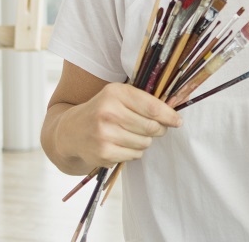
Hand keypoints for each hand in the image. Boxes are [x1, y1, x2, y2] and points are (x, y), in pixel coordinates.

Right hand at [56, 81, 182, 168]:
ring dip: (145, 141)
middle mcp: (108, 112)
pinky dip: (134, 151)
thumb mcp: (119, 95)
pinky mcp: (103, 153)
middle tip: (157, 129)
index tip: (178, 121)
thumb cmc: (103, 109)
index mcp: (115, 93)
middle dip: (159, 129)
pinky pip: (134, 155)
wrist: (70, 130)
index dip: (169, 116)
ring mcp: (104, 134)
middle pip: (152, 127)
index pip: (152, 107)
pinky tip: (123, 144)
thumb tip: (176, 108)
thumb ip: (144, 99)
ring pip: (145, 143)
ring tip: (133, 135)